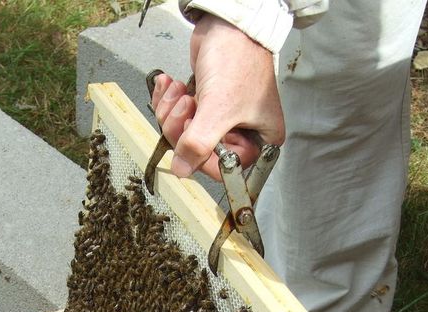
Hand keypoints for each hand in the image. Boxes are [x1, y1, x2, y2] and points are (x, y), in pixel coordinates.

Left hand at [149, 14, 284, 179]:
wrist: (226, 25)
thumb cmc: (237, 60)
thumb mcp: (218, 109)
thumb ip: (198, 144)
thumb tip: (183, 169)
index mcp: (259, 141)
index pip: (225, 169)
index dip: (201, 158)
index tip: (189, 143)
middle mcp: (241, 132)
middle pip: (199, 152)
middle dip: (181, 128)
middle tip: (186, 107)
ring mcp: (220, 119)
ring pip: (183, 134)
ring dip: (172, 112)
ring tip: (180, 93)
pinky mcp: (202, 105)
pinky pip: (176, 115)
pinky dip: (168, 100)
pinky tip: (171, 85)